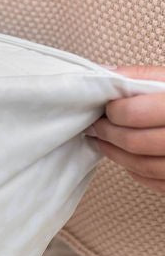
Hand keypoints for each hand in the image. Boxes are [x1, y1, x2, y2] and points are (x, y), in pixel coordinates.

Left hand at [84, 65, 164, 193]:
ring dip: (116, 154)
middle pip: (136, 142)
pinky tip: (129, 158)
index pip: (135, 113)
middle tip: (96, 125)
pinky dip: (137, 171)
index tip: (106, 107)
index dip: (114, 112)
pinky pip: (158, 182)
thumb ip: (142, 77)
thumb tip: (103, 73)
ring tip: (103, 141)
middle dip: (109, 133)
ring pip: (144, 165)